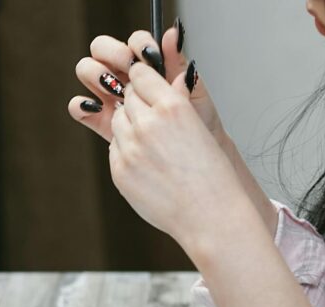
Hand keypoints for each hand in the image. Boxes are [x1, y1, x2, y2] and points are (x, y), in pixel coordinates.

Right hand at [70, 28, 224, 146]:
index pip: (135, 42)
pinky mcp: (101, 121)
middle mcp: (128, 78)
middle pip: (104, 51)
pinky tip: (98, 108)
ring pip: (89, 73)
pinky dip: (82, 105)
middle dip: (113, 56)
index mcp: (151, 65)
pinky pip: (81, 108)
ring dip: (97, 76)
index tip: (148, 54)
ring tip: (114, 90)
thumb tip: (171, 35)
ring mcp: (112, 98)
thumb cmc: (199, 125)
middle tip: (126, 68)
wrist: (194, 162)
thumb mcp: (193, 92)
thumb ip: (178, 65)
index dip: (137, 45)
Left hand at [109, 63, 243, 245]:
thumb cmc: (210, 172)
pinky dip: (125, 151)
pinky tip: (145, 162)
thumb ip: (177, 102)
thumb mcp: (199, 125)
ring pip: (117, 122)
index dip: (142, 80)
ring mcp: (130, 149)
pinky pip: (114, 149)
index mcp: (172, 106)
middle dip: (135, 103)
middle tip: (149, 117)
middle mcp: (147, 124)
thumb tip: (174, 78)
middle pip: (126, 98)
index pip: (140, 74)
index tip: (144, 86)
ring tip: (150, 142)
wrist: (207, 212)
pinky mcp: (120, 171)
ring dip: (128, 126)